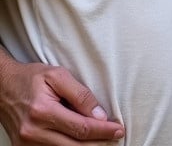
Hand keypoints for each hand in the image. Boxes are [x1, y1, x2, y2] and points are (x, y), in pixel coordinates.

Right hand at [0, 55, 123, 143]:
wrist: (2, 87)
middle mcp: (33, 133)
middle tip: (116, 137)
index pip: (81, 127)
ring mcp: (27, 145)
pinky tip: (82, 143)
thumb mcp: (57, 75)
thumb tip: (100, 115)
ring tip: (102, 140)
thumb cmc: (31, 78)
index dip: (103, 130)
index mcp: (43, 112)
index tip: (118, 129)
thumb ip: (80, 94)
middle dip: (99, 143)